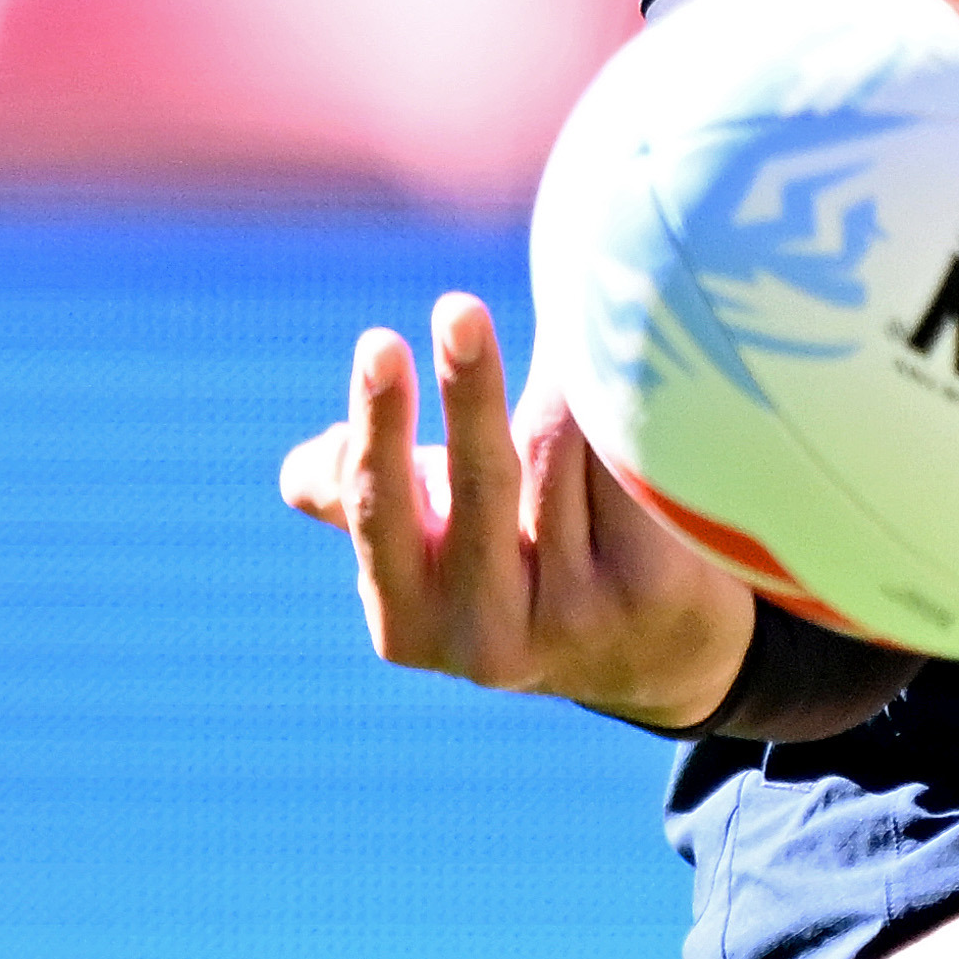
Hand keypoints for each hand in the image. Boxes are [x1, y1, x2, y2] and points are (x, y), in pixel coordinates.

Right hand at [279, 292, 754, 730]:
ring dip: (569, 382)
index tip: (380, 342)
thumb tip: (305, 467)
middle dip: (469, 388)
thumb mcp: (424, 541)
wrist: (654, 650)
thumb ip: (354, 497)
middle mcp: (484, 635)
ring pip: (565, 450)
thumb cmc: (513, 561)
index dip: (381, 427)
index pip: (382, 509)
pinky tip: (633, 376)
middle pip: (482, 481)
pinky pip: (630, 463)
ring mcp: (574, 619)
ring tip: (580, 347)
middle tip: (459, 309)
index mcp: (407, 619)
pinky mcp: (654, 592)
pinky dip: (625, 408)